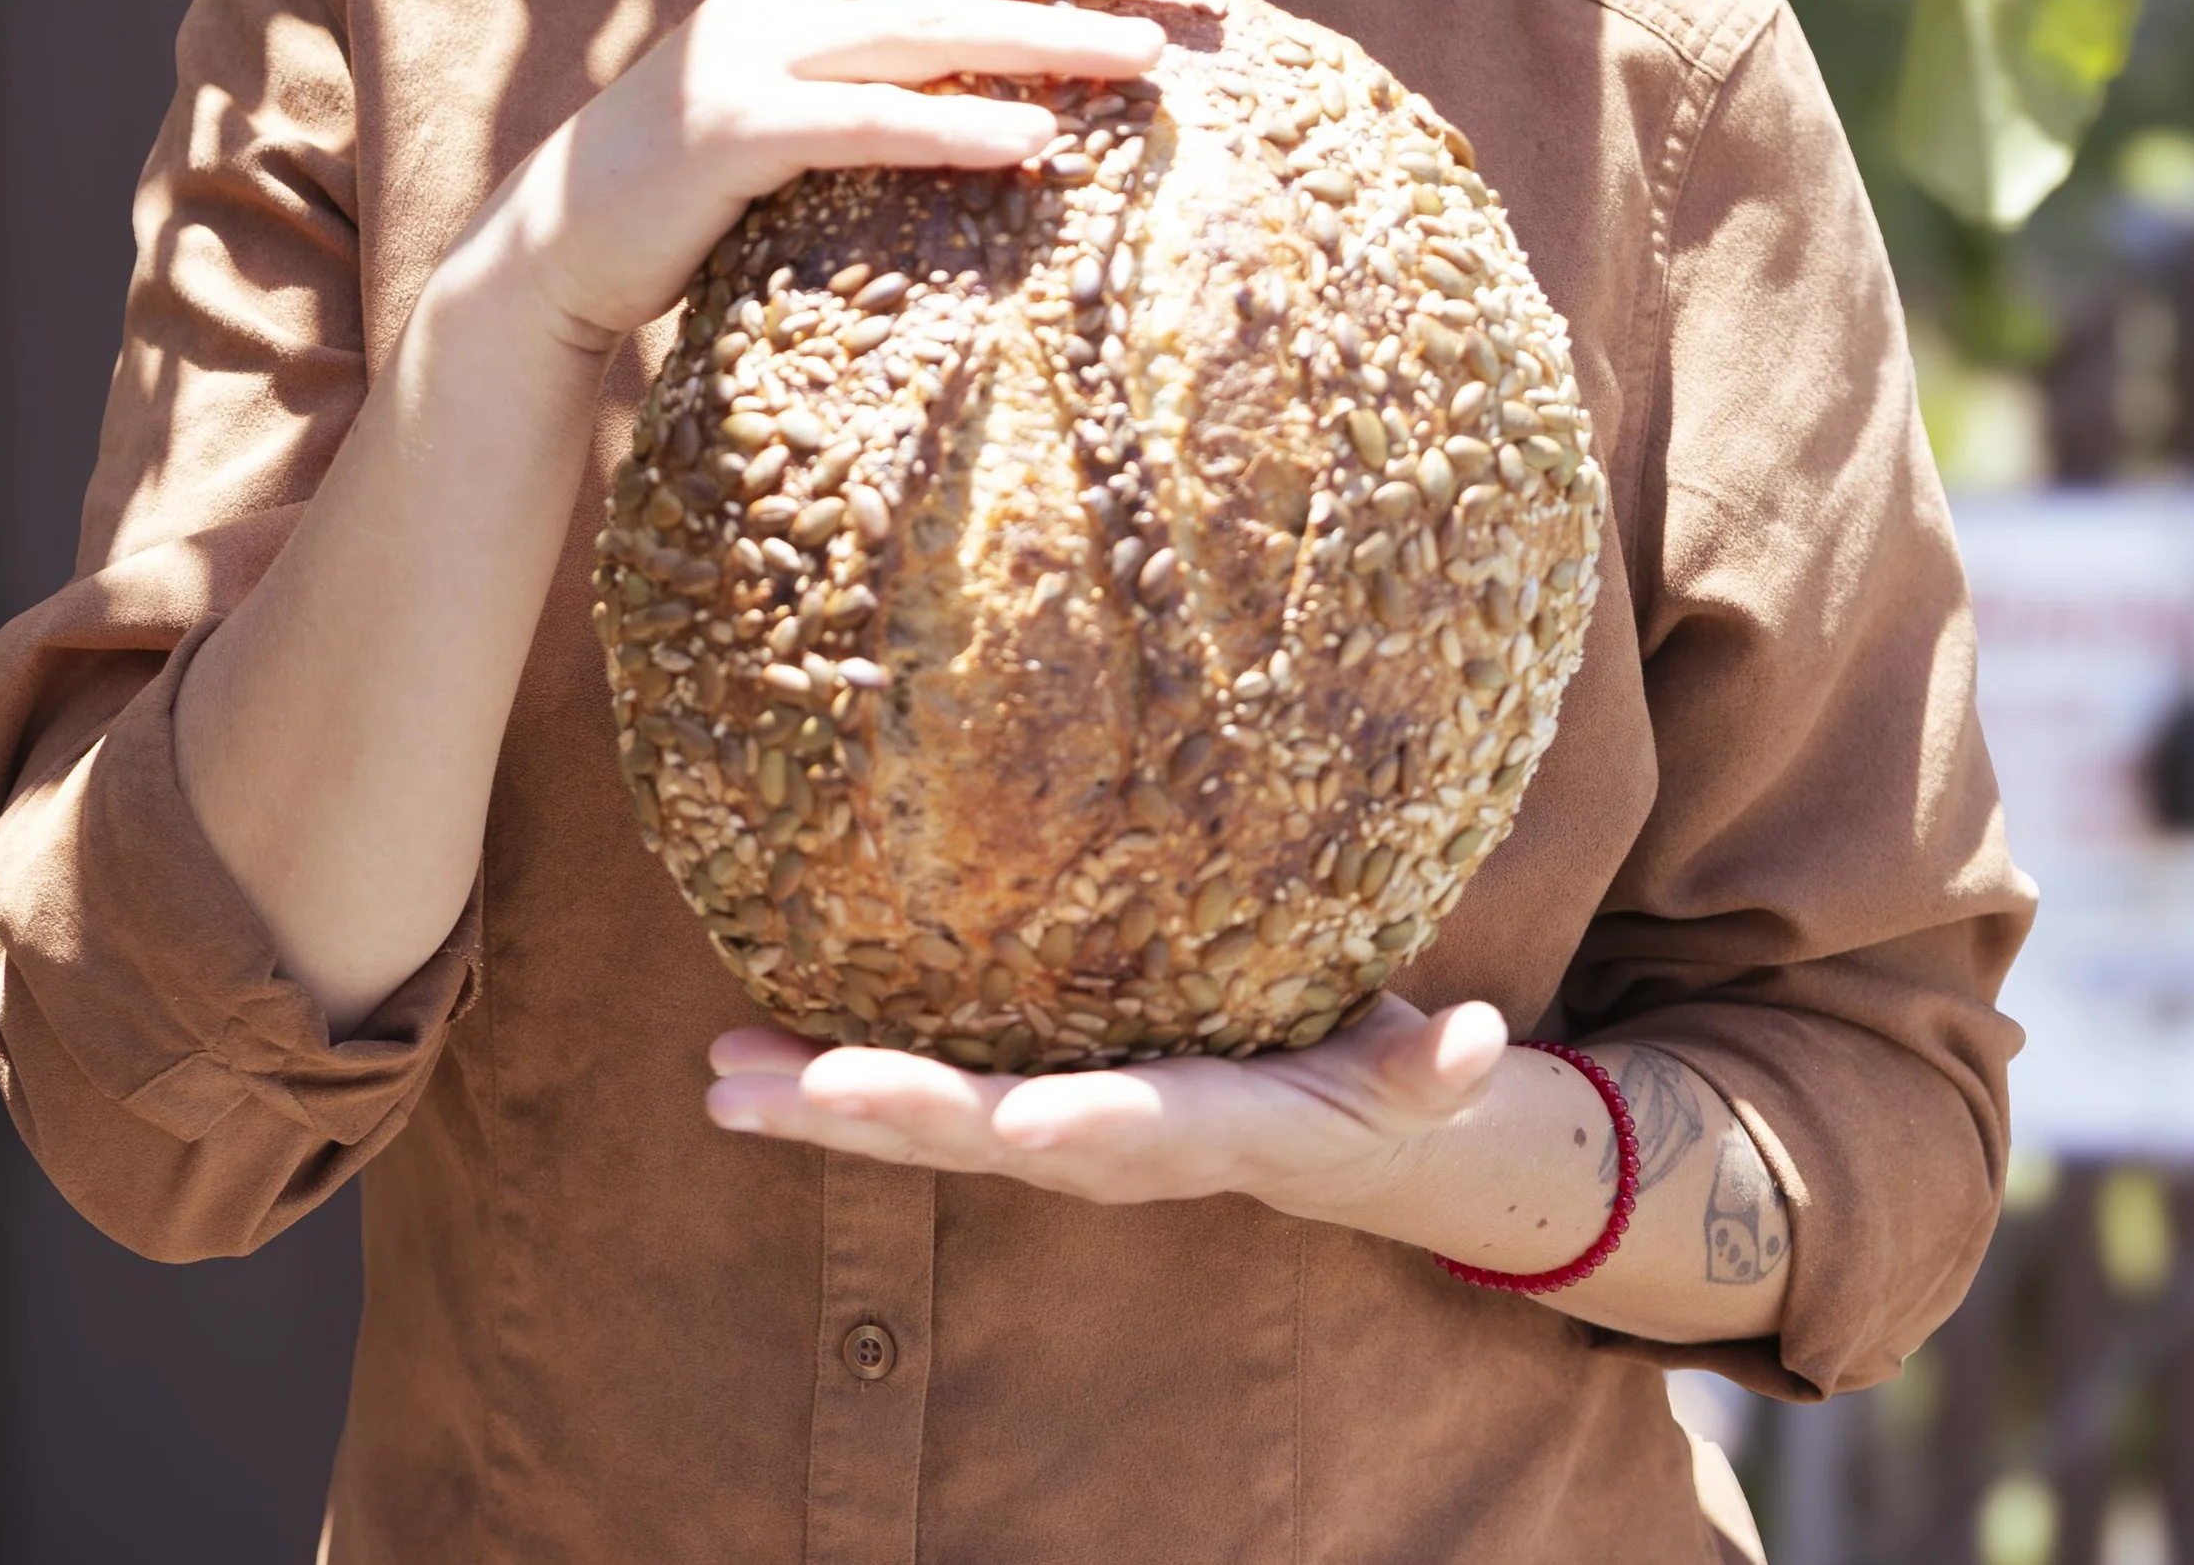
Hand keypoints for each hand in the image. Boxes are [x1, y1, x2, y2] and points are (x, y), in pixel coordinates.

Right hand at [430, 0, 1212, 357]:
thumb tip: (1022, 78)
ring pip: (927, 30)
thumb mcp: (804, 101)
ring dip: (1043, 36)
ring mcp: (752, 53)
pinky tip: (1030, 138)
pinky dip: (952, 125)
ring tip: (1140, 54)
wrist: (557, 244)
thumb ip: (888, 72)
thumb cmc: (702, 187)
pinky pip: (863, 120)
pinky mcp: (729, 130)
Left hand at [705, 1009, 1792, 1338]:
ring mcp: (1054, 1133)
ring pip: (926, 1125)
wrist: (1341, 1147)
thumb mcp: (1420, 1080)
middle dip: (888, 1114)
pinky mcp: (1020, 1105)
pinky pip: (915, 1099)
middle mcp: (1109, 1142)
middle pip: (988, 1135)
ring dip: (820, 1109)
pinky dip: (825, 1085)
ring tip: (720, 1080)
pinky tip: (741, 1056)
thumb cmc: (1379, 1086)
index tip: (1021, 1122)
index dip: (1082, 1127)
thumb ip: (1436, 1068)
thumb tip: (1473, 1045)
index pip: (1136, 1127)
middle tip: (783, 1087)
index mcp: (1207, 1123)